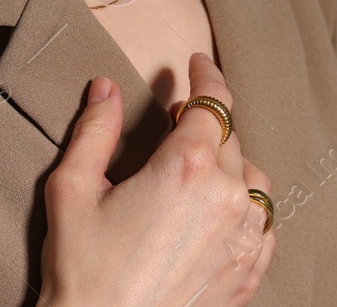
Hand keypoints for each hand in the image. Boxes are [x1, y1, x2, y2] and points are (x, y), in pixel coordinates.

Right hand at [35, 52, 276, 306]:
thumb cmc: (84, 272)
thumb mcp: (73, 191)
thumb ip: (93, 132)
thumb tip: (105, 88)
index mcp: (186, 167)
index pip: (212, 101)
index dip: (206, 75)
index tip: (198, 64)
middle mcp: (227, 195)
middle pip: (230, 138)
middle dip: (205, 126)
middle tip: (176, 126)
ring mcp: (244, 236)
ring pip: (253, 178)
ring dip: (229, 165)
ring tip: (196, 174)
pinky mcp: (249, 271)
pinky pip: (263, 222)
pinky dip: (245, 208)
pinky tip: (219, 212)